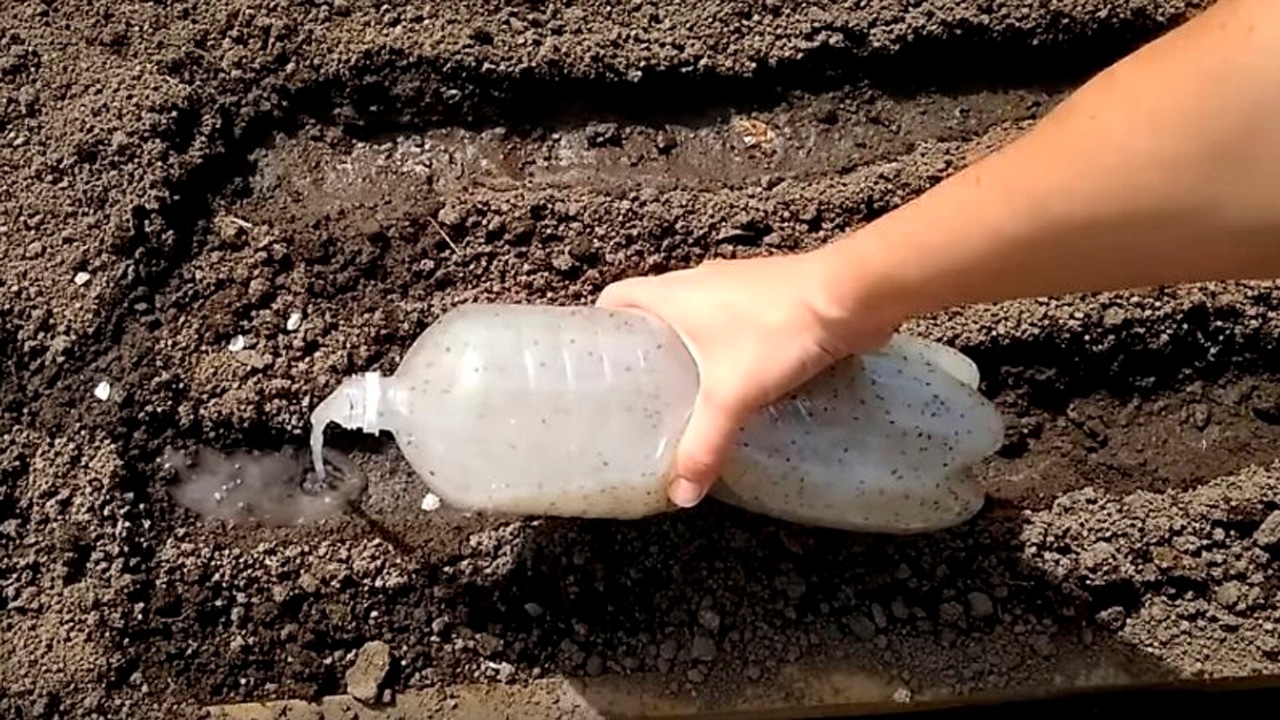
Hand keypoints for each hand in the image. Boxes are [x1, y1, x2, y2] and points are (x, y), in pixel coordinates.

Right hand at [596, 249, 899, 507]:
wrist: (851, 296)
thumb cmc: (780, 330)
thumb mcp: (732, 395)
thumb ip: (704, 445)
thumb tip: (681, 494)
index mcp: (673, 293)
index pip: (617, 297)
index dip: (601, 325)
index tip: (598, 361)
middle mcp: (699, 282)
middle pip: (654, 310)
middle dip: (646, 347)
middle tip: (640, 393)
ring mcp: (736, 287)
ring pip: (695, 317)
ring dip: (688, 348)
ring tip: (685, 394)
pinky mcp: (770, 297)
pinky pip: (732, 322)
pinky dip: (725, 348)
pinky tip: (738, 384)